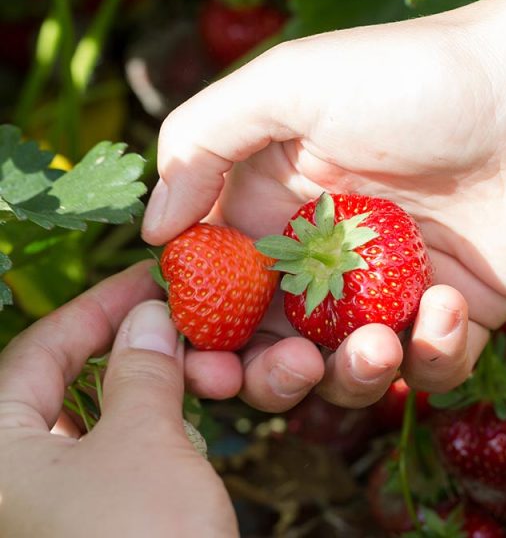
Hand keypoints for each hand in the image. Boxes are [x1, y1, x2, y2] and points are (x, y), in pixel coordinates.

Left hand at [0, 262, 236, 537]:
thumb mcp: (145, 445)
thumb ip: (141, 371)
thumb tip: (148, 315)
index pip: (38, 349)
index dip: (98, 306)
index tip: (150, 279)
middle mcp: (12, 475)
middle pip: (63, 382)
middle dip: (130, 348)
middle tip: (184, 322)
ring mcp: (49, 503)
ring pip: (94, 419)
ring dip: (148, 387)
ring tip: (199, 367)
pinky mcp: (87, 522)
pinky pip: (112, 455)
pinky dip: (149, 427)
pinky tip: (185, 415)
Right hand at [141, 3, 505, 410]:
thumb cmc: (416, 82)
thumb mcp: (290, 84)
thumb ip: (203, 142)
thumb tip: (152, 231)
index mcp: (282, 202)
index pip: (222, 284)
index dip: (201, 331)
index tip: (197, 360)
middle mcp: (334, 250)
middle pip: (278, 343)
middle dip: (271, 375)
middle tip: (285, 369)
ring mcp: (398, 285)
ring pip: (351, 369)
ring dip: (353, 376)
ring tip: (377, 346)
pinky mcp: (461, 309)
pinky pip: (430, 367)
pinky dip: (431, 357)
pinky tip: (447, 307)